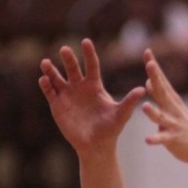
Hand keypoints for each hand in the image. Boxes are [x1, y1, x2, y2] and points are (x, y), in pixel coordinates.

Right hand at [39, 39, 145, 156]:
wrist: (96, 146)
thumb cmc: (110, 129)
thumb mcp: (121, 114)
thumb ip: (129, 101)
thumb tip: (143, 89)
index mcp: (94, 86)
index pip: (91, 65)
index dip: (89, 54)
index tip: (85, 41)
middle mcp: (79, 87)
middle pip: (72, 68)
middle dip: (68, 58)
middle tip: (65, 49)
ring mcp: (67, 95)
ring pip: (57, 78)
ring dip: (51, 70)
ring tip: (45, 63)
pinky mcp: (57, 105)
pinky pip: (50, 92)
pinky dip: (46, 85)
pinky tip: (43, 80)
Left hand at [141, 49, 187, 164]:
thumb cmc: (183, 125)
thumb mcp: (171, 107)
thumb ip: (159, 94)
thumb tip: (148, 80)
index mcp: (171, 100)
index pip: (161, 79)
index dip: (154, 66)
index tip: (146, 50)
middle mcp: (172, 109)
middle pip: (162, 91)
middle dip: (155, 78)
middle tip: (149, 64)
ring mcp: (174, 123)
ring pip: (161, 117)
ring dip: (153, 112)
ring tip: (144, 107)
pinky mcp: (174, 139)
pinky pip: (163, 139)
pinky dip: (156, 138)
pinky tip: (148, 140)